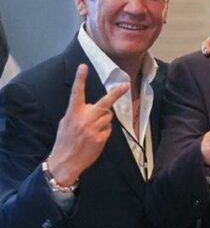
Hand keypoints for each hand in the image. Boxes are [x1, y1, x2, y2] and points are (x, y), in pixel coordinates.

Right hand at [46, 64, 128, 185]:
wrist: (65, 161)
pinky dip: (104, 131)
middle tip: (126, 85)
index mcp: (73, 112)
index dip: (80, 79)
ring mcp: (94, 128)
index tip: (83, 66)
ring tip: (92, 129)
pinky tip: (94, 138)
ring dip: (104, 120)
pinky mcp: (101, 138)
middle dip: (116, 94)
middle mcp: (84, 118)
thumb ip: (78, 112)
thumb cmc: (65, 140)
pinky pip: (108, 129)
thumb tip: (91, 107)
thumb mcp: (66, 122)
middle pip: (105, 103)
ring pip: (108, 117)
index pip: (76, 92)